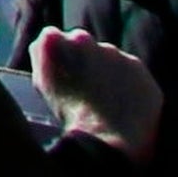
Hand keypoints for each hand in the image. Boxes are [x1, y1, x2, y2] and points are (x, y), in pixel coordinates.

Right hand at [27, 24, 159, 159]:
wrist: (108, 138)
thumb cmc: (70, 115)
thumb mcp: (41, 84)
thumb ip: (42, 58)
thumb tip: (49, 47)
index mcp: (53, 41)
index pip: (52, 38)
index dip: (58, 57)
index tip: (63, 73)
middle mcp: (82, 39)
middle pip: (82, 43)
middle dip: (83, 60)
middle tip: (85, 86)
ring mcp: (112, 50)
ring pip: (108, 56)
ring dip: (106, 70)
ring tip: (106, 99)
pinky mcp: (137, 64)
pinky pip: (130, 69)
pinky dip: (127, 81)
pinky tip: (123, 101)